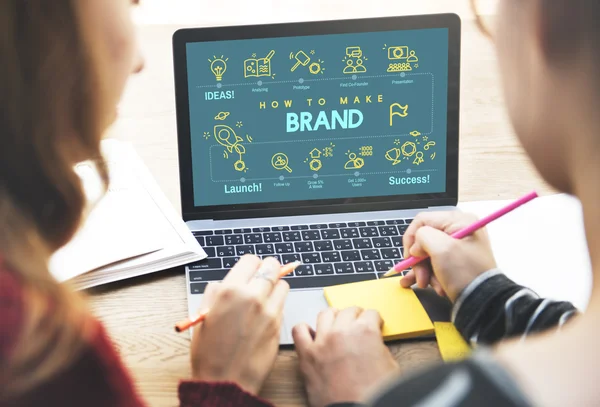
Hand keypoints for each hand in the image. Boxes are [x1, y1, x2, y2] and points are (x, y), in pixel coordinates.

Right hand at [190, 255, 288, 394]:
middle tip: (261, 279)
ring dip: (275, 287)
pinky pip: (283, 304)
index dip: (250, 265)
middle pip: (272, 267)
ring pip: (283, 284)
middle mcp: (252, 296)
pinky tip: (265, 315)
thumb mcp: (203, 315)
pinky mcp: (279, 324)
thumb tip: (225, 283)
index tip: (249, 271)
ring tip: (263, 298)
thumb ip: (215, 293)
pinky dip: (277, 304)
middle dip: (267, 270)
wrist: (225, 381)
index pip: (251, 260)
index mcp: (230, 291)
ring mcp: (269, 311)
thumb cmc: (209, 353)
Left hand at [293, 307, 398, 406]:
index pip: (371, 313)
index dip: (374, 320)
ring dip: (333, 317)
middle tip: (357, 324)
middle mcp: (342, 331)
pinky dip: (305, 330)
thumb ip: (380, 347)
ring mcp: (322, 341)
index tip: (373, 324)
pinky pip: (299, 330)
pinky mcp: (307, 354)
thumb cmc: (374, 394)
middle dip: (355, 316)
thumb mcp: (390, 366)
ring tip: (336, 325)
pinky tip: (312, 334)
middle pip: (348, 311)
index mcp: (365, 331)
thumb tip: (373, 343)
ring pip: (325, 314)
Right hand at [400, 211, 496, 301]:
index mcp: (459, 221)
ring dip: (424, 271)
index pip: (422, 220)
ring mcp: (458, 247)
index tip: (409, 257)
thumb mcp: (441, 249)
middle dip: (419, 260)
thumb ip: (422, 237)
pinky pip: (436, 263)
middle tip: (420, 276)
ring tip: (427, 284)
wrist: (483, 302)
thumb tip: (416, 246)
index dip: (411, 238)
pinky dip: (430, 275)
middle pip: (424, 239)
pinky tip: (431, 286)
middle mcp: (459, 230)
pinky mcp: (457, 261)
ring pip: (428, 254)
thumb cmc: (465, 273)